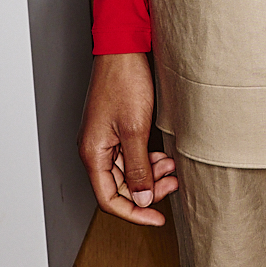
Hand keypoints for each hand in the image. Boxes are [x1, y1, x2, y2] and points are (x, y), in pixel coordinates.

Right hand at [78, 52, 177, 226]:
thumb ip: (138, 168)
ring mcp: (104, 138)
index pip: (109, 199)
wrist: (124, 47)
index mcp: (93, 153)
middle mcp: (95, 148)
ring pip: (127, 171)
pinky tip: (162, 155)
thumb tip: (141, 199)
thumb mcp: (135, 129)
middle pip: (120, 187)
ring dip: (150, 173)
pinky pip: (129, 154)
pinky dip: (147, 159)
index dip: (134, 213)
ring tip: (171, 167)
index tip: (157, 219)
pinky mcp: (114, 128)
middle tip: (172, 184)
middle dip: (147, 190)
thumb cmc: (124, 80)